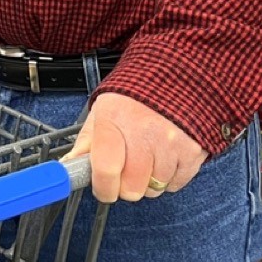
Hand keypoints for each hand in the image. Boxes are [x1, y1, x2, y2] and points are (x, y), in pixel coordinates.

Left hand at [71, 86, 208, 205]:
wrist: (179, 73)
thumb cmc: (138, 94)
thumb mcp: (104, 110)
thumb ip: (87, 141)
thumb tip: (70, 167)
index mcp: (115, 121)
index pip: (105, 172)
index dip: (104, 189)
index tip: (105, 189)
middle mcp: (143, 132)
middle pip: (131, 188)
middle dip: (128, 184)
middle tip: (130, 167)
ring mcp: (170, 143)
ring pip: (154, 188)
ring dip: (150, 180)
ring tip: (151, 155)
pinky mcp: (192, 151)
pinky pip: (175, 184)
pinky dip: (170, 177)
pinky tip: (167, 157)